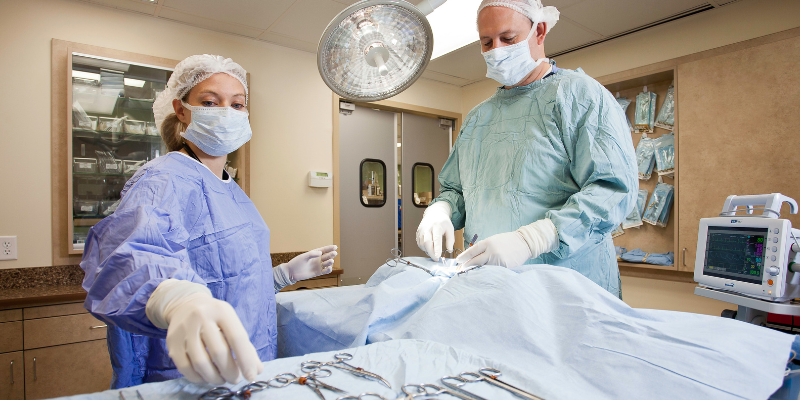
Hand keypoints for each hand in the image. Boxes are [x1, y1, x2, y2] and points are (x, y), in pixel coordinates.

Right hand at [148, 282, 262, 384]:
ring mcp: (184, 329)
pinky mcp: (172, 342)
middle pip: (218, 353)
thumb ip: (246, 346)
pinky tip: (206, 378)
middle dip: (230, 372)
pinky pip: (185, 367)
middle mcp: (202, 317)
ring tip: (222, 379)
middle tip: (235, 379)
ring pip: (201, 363)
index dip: (246, 360)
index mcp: (222, 311)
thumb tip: (257, 370)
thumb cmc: (215, 318)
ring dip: (214, 377)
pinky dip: (198, 378)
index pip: (237, 338)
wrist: (186, 305)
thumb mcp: (232, 324)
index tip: (251, 375)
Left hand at [279, 245, 337, 281]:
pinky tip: (329, 268)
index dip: (330, 248)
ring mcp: (318, 266)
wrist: (292, 272)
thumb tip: (321, 252)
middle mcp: (317, 259)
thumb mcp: (304, 256)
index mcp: (314, 253)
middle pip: (327, 256)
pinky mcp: (317, 273)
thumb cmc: (296, 262)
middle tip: (334, 253)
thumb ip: (312, 254)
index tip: (335, 247)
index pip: (324, 250)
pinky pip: (325, 271)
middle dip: (331, 254)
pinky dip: (328, 270)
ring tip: (330, 261)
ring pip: (327, 263)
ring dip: (330, 262)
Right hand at [416, 202, 454, 259]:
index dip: (436, 248)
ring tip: (434, 252)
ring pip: (422, 244)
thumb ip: (450, 240)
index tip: (438, 256)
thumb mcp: (450, 229)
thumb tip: (449, 251)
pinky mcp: (418, 233)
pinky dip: (424, 248)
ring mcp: (421, 230)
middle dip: (431, 253)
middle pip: (427, 242)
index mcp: (437, 226)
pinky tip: (429, 248)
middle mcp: (427, 227)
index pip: (436, 238)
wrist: (434, 213)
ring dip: (427, 251)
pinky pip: (419, 243)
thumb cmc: (443, 222)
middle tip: (436, 259)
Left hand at [455, 231, 531, 268]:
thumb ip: (484, 247)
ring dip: (476, 271)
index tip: (458, 261)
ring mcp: (498, 260)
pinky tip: (483, 276)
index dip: (464, 257)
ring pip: (483, 268)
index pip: (472, 251)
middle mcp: (491, 251)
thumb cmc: (508, 241)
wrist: (524, 242)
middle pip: (475, 261)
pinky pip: (493, 272)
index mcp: (488, 243)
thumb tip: (472, 256)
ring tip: (470, 274)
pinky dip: (487, 274)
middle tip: (460, 270)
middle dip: (467, 266)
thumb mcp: (494, 240)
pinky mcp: (504, 267)